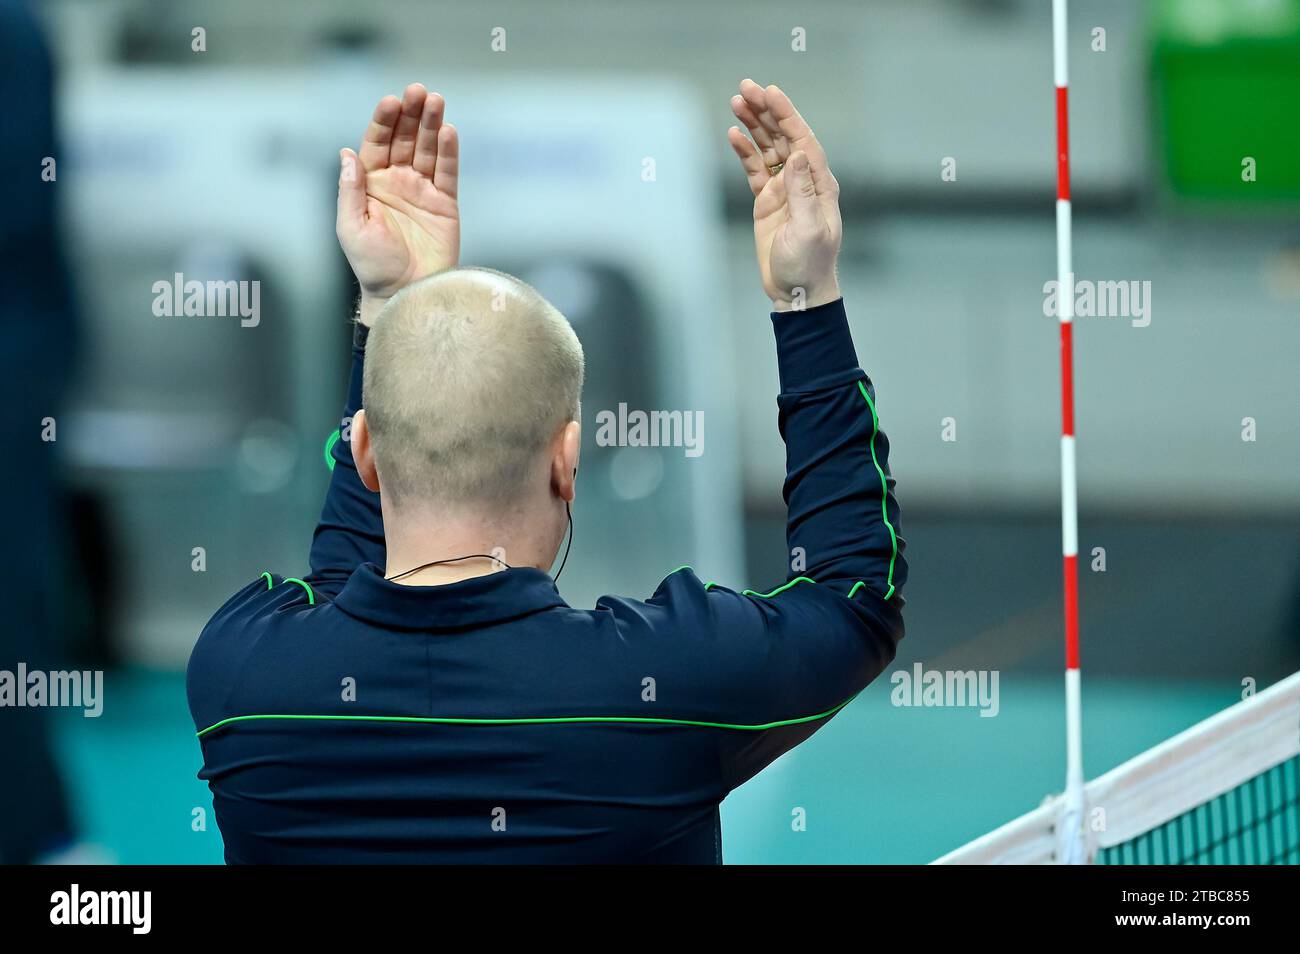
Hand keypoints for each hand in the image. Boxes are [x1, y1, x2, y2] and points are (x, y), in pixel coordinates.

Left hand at [336, 83, 459, 324]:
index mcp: (370, 184)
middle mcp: (397, 182)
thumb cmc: (372, 266)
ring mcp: (422, 192)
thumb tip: (347, 153)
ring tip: (437, 101)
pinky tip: (449, 132)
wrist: (404, 293)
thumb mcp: (351, 227)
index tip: (391, 101)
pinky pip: (447, 173)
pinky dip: (448, 152)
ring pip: (427, 150)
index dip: (383, 121)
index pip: (377, 142)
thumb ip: (350, 190)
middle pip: (404, 139)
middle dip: (411, 114)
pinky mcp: (445, 205)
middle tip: (419, 91)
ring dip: (431, 124)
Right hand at [727, 80, 841, 310]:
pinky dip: (744, 151)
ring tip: (736, 102)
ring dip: (753, 125)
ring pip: (768, 148)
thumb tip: (797, 156)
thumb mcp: (807, 231)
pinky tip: (733, 135)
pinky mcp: (767, 201)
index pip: (802, 140)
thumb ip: (802, 192)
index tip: (770, 92)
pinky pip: (754, 169)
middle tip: (745, 87)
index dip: (786, 114)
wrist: (797, 292)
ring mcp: (784, 189)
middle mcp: (804, 181)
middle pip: (784, 136)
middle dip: (766, 110)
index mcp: (819, 184)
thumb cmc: (808, 265)